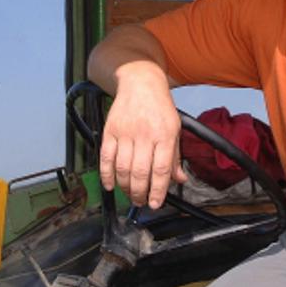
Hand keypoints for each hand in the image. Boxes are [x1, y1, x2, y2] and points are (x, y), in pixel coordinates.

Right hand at [98, 67, 187, 207]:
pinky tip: (110, 185)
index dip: (158, 191)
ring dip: (125, 187)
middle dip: (140, 193)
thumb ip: (175, 156)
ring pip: (122, 168)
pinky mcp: (110, 131)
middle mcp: (144, 135)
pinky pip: (106, 157)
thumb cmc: (159, 107)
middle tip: (141, 201)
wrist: (140, 82)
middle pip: (140, 173)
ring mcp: (125, 133)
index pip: (161, 170)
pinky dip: (106, 175)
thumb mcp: (175, 129)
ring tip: (129, 194)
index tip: (156, 203)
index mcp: (164, 135)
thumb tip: (179, 179)